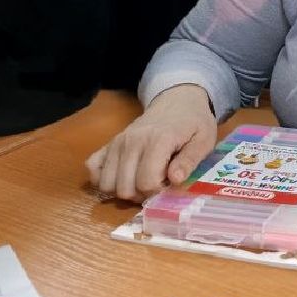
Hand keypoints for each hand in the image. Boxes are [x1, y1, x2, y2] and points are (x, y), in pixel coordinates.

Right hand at [85, 85, 217, 201]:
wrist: (177, 101)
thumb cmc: (194, 122)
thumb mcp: (204, 139)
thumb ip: (190, 160)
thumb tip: (175, 180)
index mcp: (158, 140)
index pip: (147, 182)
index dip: (159, 192)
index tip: (170, 185)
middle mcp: (132, 142)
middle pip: (124, 188)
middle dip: (142, 196)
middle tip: (157, 186)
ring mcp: (117, 142)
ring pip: (106, 184)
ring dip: (124, 190)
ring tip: (142, 181)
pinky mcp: (108, 144)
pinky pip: (92, 168)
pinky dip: (103, 179)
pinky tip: (123, 176)